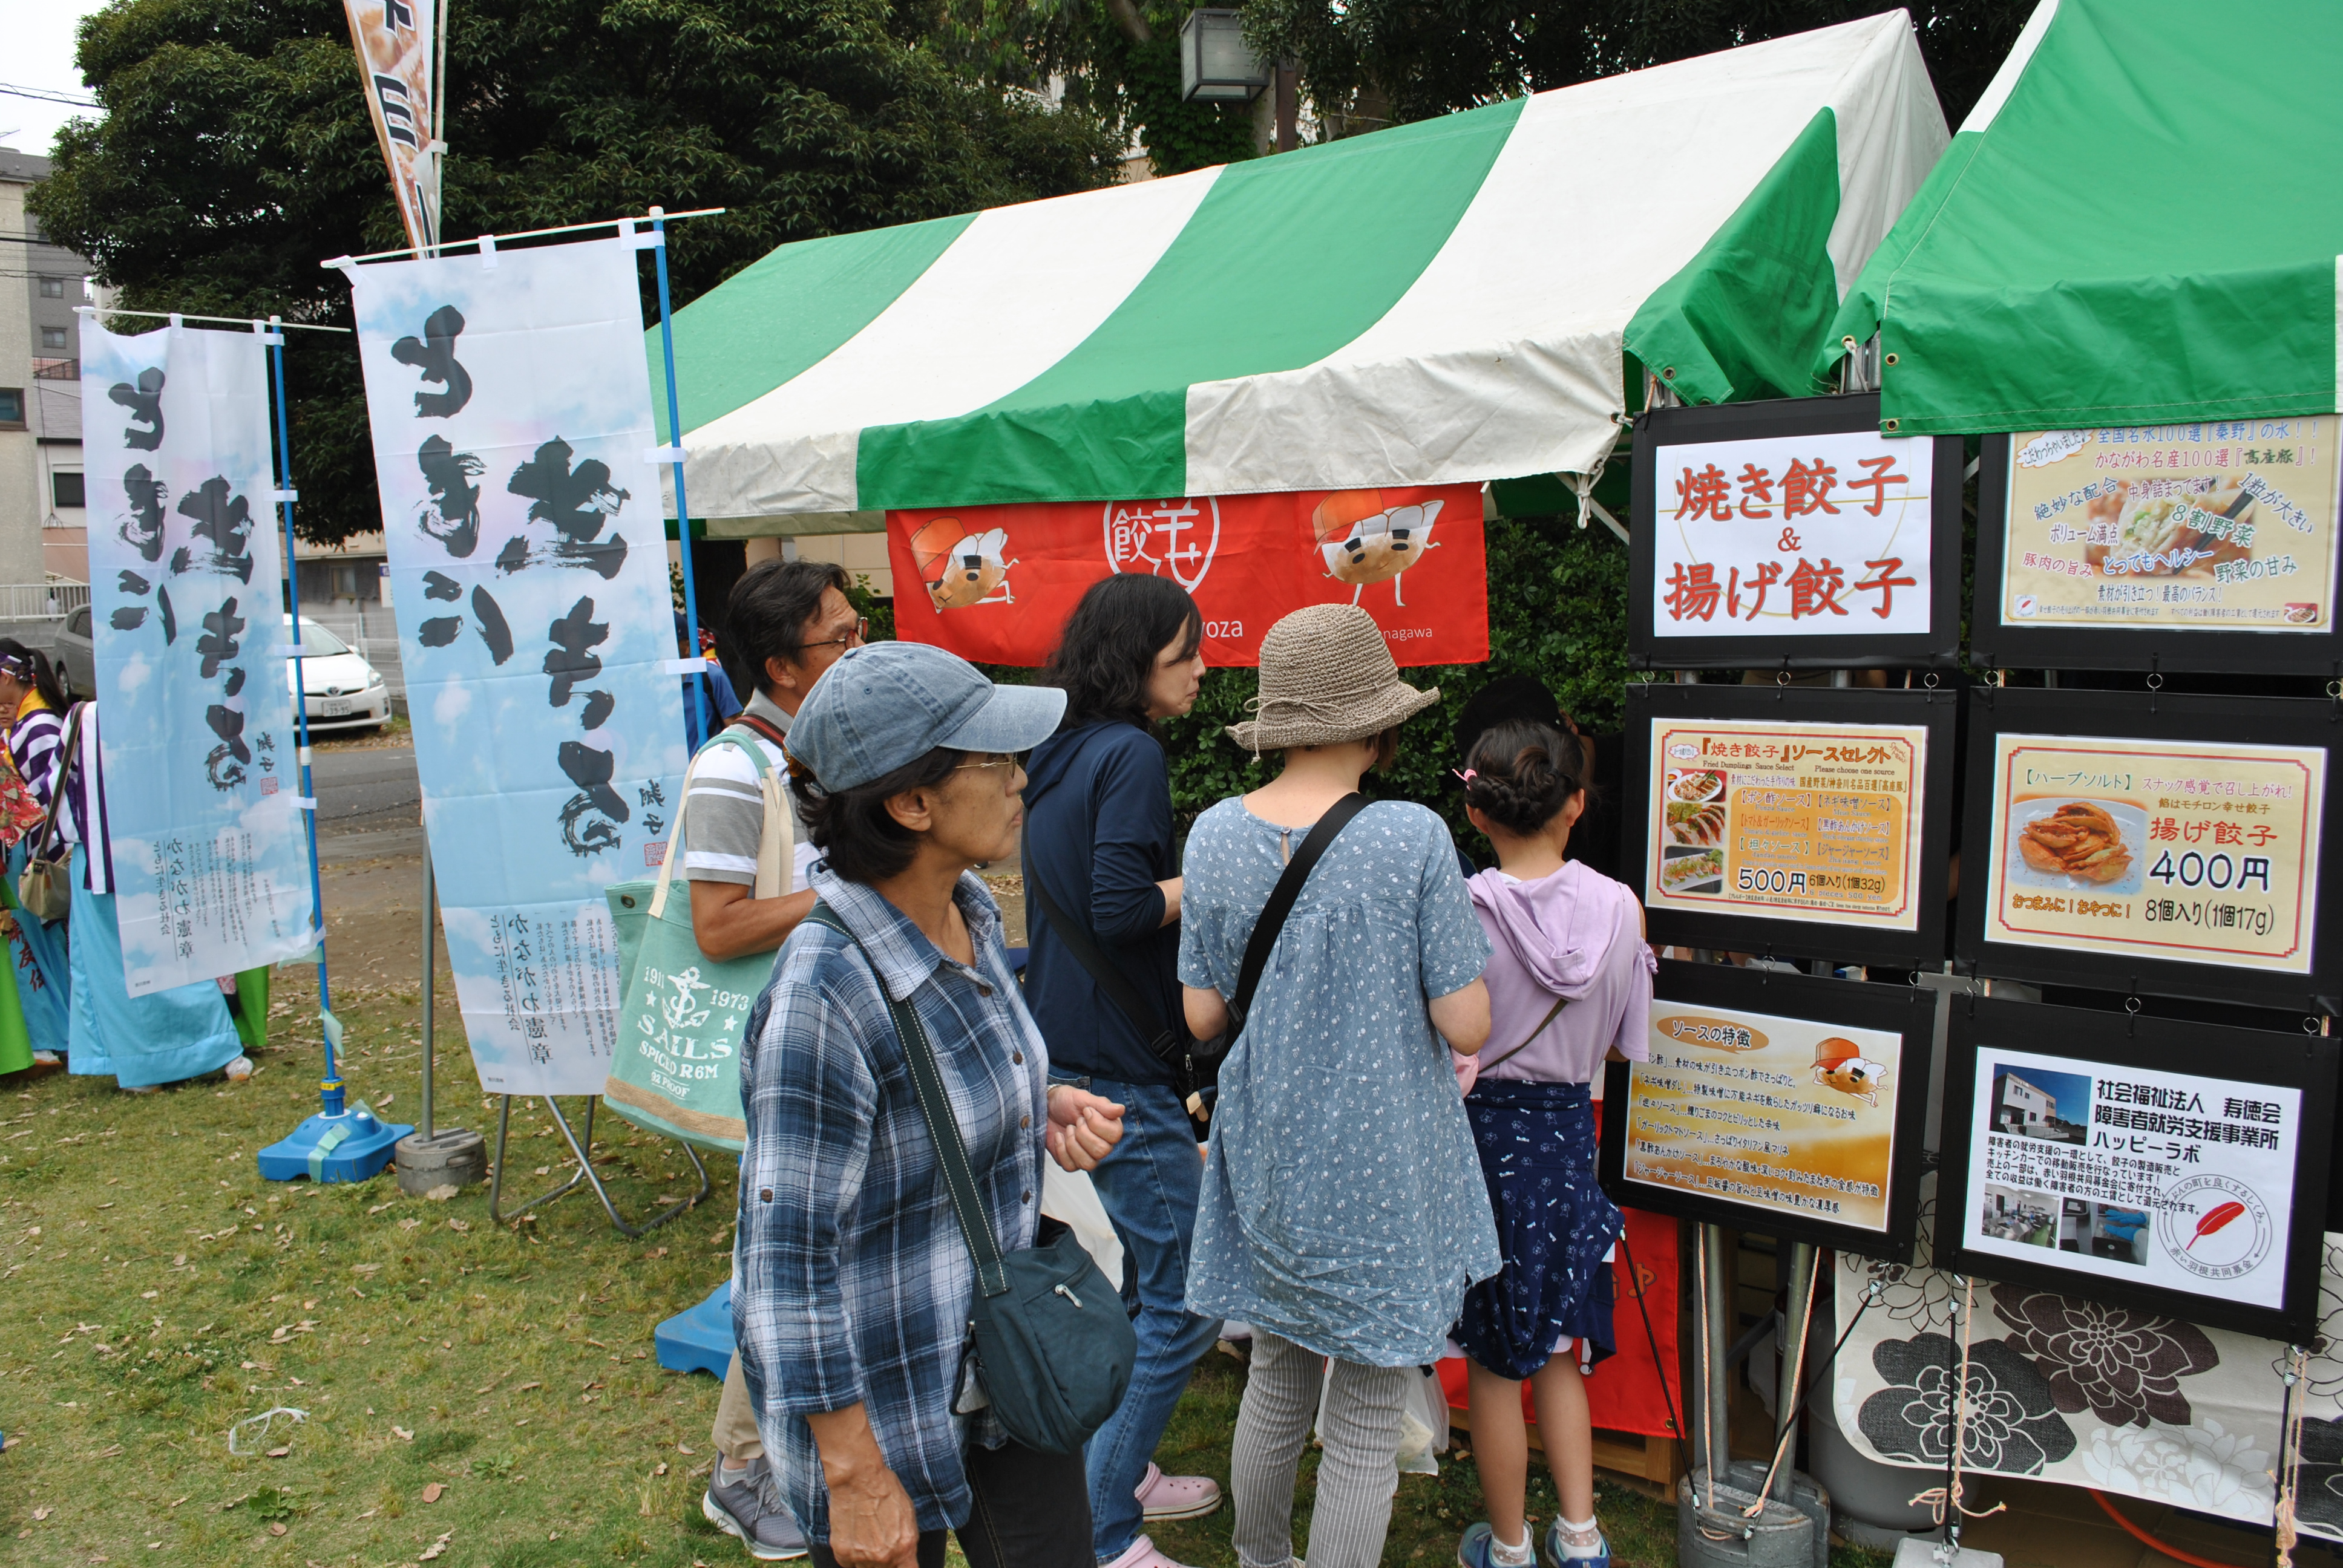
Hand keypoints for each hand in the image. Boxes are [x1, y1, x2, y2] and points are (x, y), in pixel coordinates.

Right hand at [809, 1406, 919, 1567]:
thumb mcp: (908, 1515)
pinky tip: (855, 1536)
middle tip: (880, 1542)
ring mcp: (862, 1558)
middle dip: (886, 1561)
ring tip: (867, 1536)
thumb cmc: (885, 1491)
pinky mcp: (843, 1554)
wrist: (857, 1479)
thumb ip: (908, 1541)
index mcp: (905, 1548)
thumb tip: (905, 1556)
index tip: (899, 1561)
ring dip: (869, 1559)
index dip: (903, 1565)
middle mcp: (884, 1558)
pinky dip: (853, 1554)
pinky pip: (850, 1564)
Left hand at [1044, 1085, 1124, 1171]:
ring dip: (1072, 1144)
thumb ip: (1102, 1105)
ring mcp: (1087, 1154)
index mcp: (1109, 1126)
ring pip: (1088, 1163)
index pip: (1115, 1135)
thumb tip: (1120, 1109)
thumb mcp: (1082, 1098)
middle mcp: (1102, 1143)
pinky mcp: (1072, 1161)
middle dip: (1083, 1134)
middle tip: (1076, 1122)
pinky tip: (1059, 1137)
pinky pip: (1071, 1166)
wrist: (1045, 1107)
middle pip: (1102, 1151)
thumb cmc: (1065, 1101)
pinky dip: (1061, 1150)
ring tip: (1068, 1129)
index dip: (1098, 1124)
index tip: (1086, 1111)